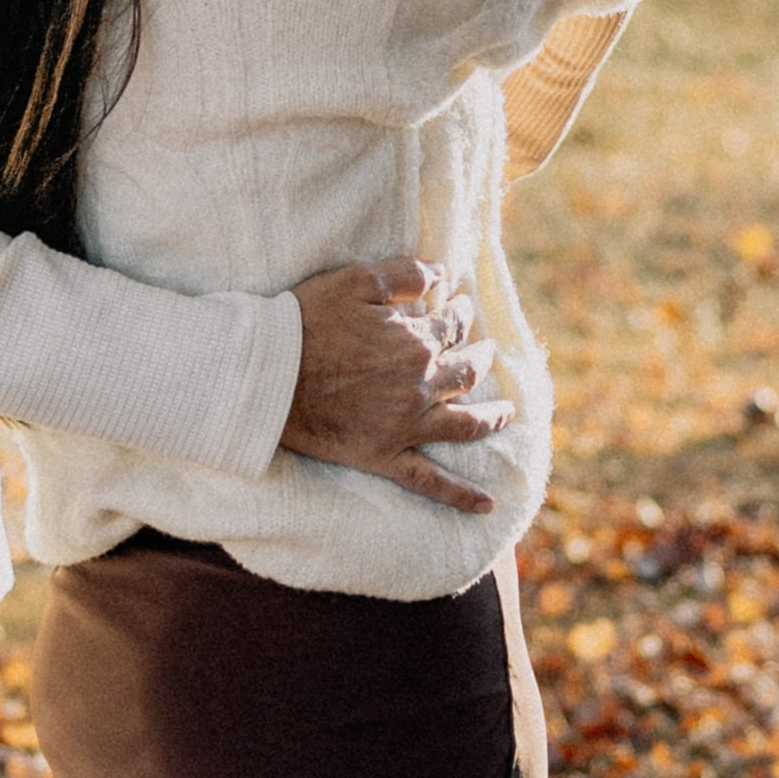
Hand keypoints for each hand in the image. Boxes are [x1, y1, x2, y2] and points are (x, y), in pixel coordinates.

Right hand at [279, 260, 509, 514]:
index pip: (452, 325)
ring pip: (464, 424)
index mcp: (414, 342)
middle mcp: (419, 386)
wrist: (271, 375)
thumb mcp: (356, 281)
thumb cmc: (309, 321)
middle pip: (465, 372)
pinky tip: (487, 504)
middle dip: (480, 357)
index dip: (461, 312)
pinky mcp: (386, 456)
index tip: (462, 305)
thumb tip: (443, 273)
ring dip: (491, 418)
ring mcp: (406, 426)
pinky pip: (431, 481)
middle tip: (487, 351)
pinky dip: (461, 495)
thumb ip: (404, 274)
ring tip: (507, 414)